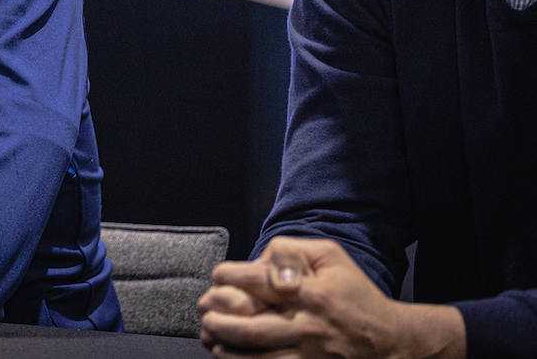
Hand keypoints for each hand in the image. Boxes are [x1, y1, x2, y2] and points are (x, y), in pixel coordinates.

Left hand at [198, 236, 463, 358]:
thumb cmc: (354, 294)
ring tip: (212, 338)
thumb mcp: (331, 257)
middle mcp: (309, 327)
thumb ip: (292, 250)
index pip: (257, 282)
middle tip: (206, 314)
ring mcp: (310, 356)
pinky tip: (230, 356)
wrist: (390, 341)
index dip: (227, 277)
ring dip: (225, 350)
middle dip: (218, 321)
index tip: (218, 277)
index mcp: (312, 293)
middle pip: (249, 329)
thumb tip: (261, 262)